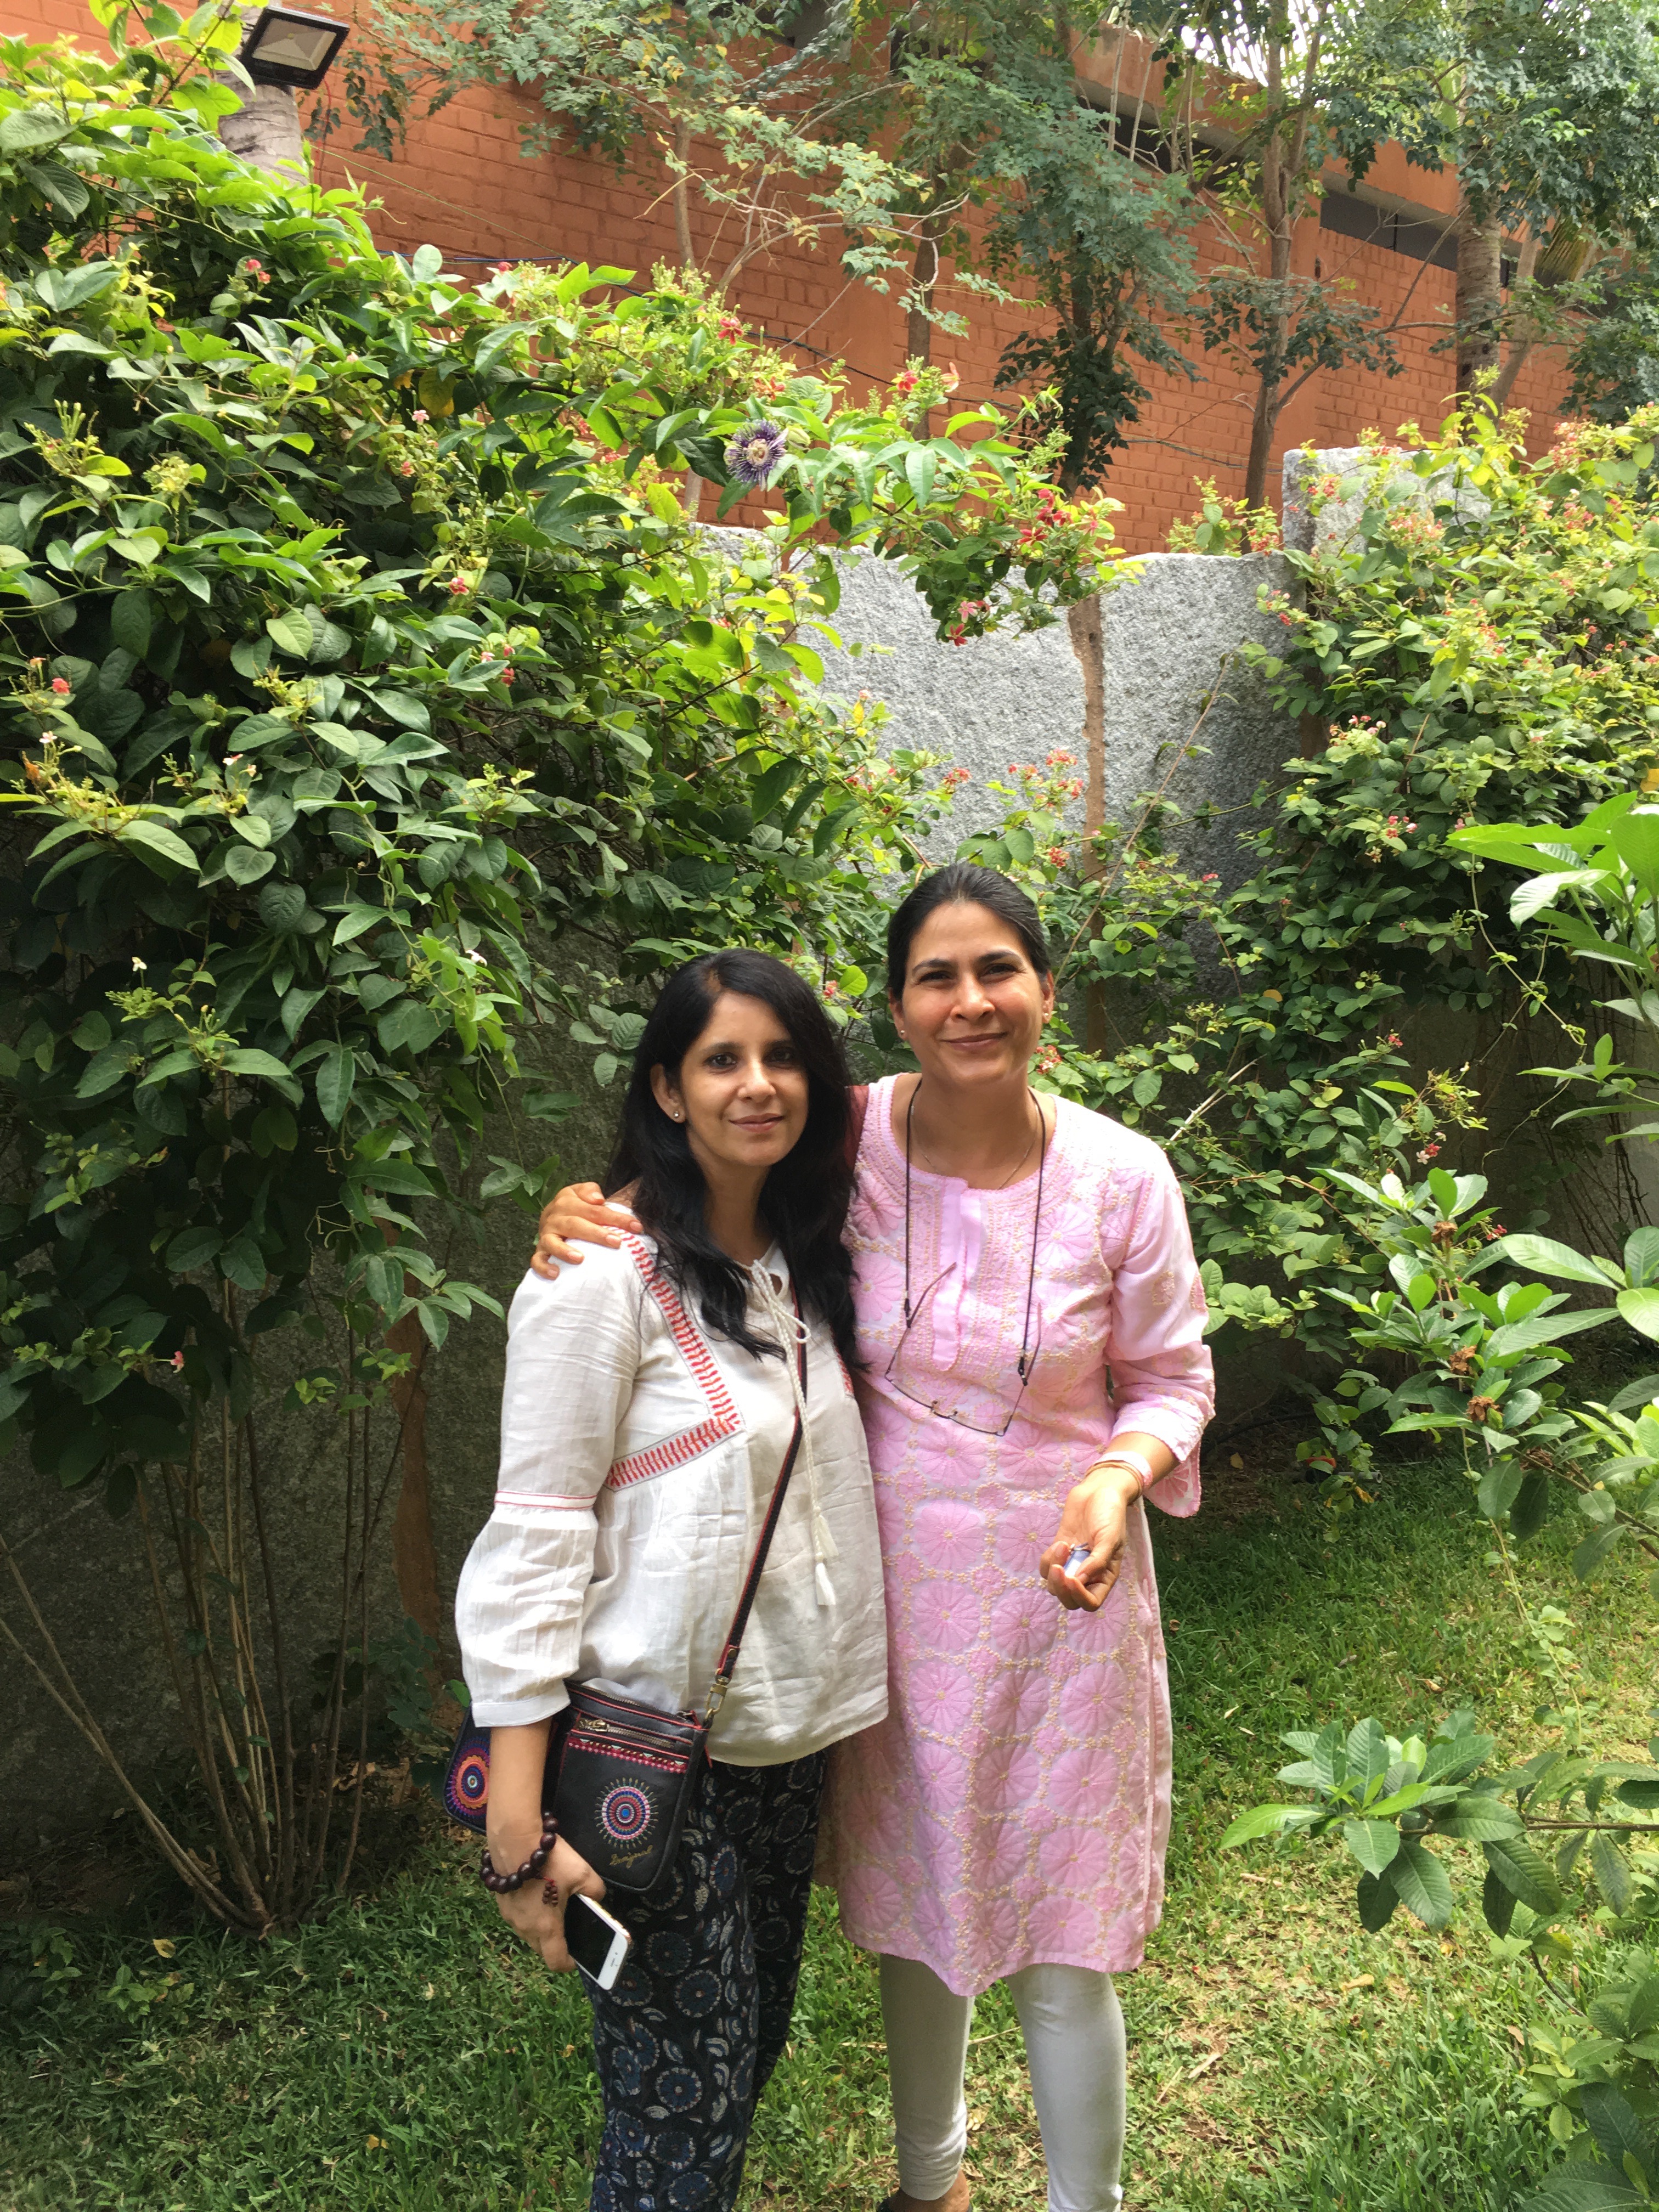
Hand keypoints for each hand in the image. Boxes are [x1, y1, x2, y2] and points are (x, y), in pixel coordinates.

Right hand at [487, 1832, 606, 1972]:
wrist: (513, 1840)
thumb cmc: (549, 1861)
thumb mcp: (583, 1873)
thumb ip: (595, 1891)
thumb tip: (596, 1898)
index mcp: (546, 1928)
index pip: (555, 1962)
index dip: (568, 1964)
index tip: (576, 1957)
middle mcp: (525, 1928)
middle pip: (541, 1948)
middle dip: (555, 1943)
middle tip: (568, 1925)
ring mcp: (510, 1916)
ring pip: (528, 1932)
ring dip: (540, 1927)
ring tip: (553, 1906)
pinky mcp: (502, 1903)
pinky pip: (518, 1917)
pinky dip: (528, 1912)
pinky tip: (537, 1892)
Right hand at [530, 1182, 640, 1277]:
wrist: (551, 1216)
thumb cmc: (576, 1208)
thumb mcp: (582, 1193)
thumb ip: (591, 1191)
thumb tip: (598, 1199)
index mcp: (567, 1200)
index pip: (594, 1209)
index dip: (616, 1218)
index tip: (636, 1226)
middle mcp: (554, 1217)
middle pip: (575, 1224)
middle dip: (596, 1234)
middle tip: (616, 1242)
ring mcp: (545, 1234)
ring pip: (552, 1242)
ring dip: (565, 1251)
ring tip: (580, 1259)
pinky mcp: (540, 1251)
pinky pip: (537, 1260)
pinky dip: (544, 1267)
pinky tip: (555, 1274)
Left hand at [1037, 1464, 1141, 1612]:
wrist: (1099, 1491)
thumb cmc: (1110, 1514)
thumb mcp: (1111, 1538)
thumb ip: (1098, 1561)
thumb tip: (1080, 1581)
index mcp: (1105, 1576)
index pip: (1091, 1602)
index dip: (1079, 1596)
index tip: (1073, 1578)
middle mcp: (1088, 1575)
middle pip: (1069, 1599)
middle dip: (1060, 1588)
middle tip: (1058, 1569)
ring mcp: (1072, 1564)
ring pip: (1054, 1585)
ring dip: (1053, 1571)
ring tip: (1063, 1546)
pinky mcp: (1059, 1552)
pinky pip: (1046, 1567)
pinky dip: (1048, 1558)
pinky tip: (1061, 1542)